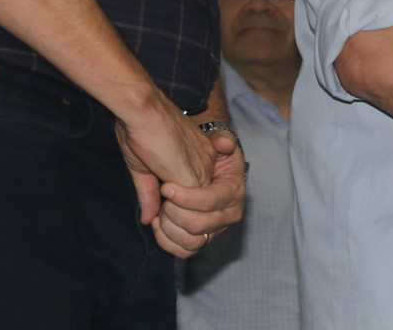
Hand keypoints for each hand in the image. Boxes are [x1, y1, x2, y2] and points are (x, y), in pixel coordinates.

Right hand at [115, 93, 216, 226]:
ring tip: (159, 218)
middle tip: (159, 225)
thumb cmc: (141, 131)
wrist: (143, 111)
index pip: (201, 206)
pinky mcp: (194, 177)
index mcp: (199, 164)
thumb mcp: (143, 168)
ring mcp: (203, 173)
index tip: (159, 222)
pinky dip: (173, 217)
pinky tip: (161, 208)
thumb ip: (150, 194)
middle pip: (205, 218)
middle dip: (179, 232)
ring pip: (198, 218)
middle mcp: (207, 169)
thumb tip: (149, 220)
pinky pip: (190, 210)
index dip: (179, 224)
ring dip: (175, 225)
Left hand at [155, 130, 246, 258]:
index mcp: (234, 190)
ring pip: (191, 242)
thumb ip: (223, 140)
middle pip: (198, 225)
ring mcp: (215, 229)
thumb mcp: (217, 141)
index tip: (166, 187)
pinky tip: (158, 222)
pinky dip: (167, 242)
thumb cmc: (206, 153)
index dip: (186, 197)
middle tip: (162, 195)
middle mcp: (229, 213)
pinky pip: (184, 251)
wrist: (197, 166)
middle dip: (173, 213)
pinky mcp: (201, 240)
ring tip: (159, 210)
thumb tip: (225, 144)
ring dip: (169, 228)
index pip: (211, 201)